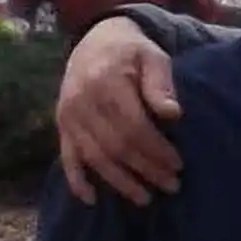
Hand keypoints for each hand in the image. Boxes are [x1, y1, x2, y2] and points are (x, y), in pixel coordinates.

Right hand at [58, 21, 182, 206]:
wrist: (96, 40)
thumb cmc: (132, 52)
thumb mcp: (153, 57)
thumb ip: (160, 84)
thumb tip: (173, 114)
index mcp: (106, 82)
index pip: (134, 126)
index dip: (156, 149)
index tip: (178, 164)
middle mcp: (82, 101)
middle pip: (116, 146)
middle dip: (146, 170)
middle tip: (172, 185)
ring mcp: (68, 116)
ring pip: (95, 157)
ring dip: (120, 182)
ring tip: (145, 199)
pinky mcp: (62, 125)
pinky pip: (67, 157)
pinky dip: (77, 180)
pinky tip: (91, 200)